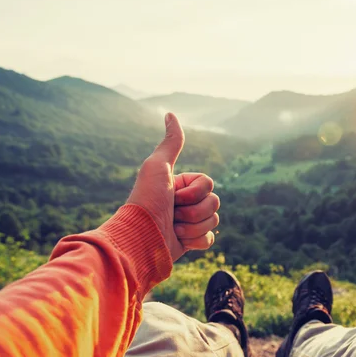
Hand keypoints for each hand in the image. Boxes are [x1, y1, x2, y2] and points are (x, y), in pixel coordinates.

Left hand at [126, 113, 218, 260]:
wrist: (141, 238)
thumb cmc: (147, 200)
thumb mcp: (158, 166)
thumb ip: (170, 143)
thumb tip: (170, 114)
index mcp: (181, 185)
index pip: (209, 184)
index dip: (195, 192)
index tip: (174, 196)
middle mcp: (186, 202)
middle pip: (214, 203)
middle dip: (194, 210)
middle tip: (173, 213)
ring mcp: (189, 223)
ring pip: (213, 221)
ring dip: (192, 226)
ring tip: (173, 228)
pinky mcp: (190, 242)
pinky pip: (209, 239)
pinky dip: (196, 240)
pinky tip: (180, 240)